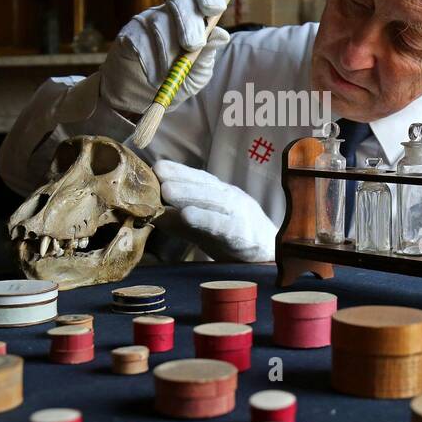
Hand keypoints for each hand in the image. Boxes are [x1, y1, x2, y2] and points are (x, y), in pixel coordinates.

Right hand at [101, 0, 230, 114]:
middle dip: (188, 23)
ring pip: (159, 23)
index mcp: (192, 17)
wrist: (144, 98)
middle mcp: (169, 13)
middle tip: (192, 46)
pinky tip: (152, 75)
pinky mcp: (129, 34)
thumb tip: (222, 35)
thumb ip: (207, 54)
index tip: (215, 10)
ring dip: (167, 52)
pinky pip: (139, 39)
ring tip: (168, 75)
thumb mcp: (198, 72)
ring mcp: (147, 20)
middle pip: (179, 2)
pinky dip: (149, 60)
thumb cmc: (177, 80)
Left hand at [153, 160, 276, 262]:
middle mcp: (231, 199)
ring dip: (189, 194)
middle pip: (205, 185)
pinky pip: (222, 225)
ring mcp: (239, 215)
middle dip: (181, 177)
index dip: (179, 171)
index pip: (199, 179)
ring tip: (166, 191)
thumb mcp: (205, 229)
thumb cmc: (235, 239)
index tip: (156, 165)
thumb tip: (150, 216)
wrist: (271, 256)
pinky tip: (187, 215)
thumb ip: (180, 223)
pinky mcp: (242, 235)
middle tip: (157, 173)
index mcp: (222, 194)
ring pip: (214, 201)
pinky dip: (204, 218)